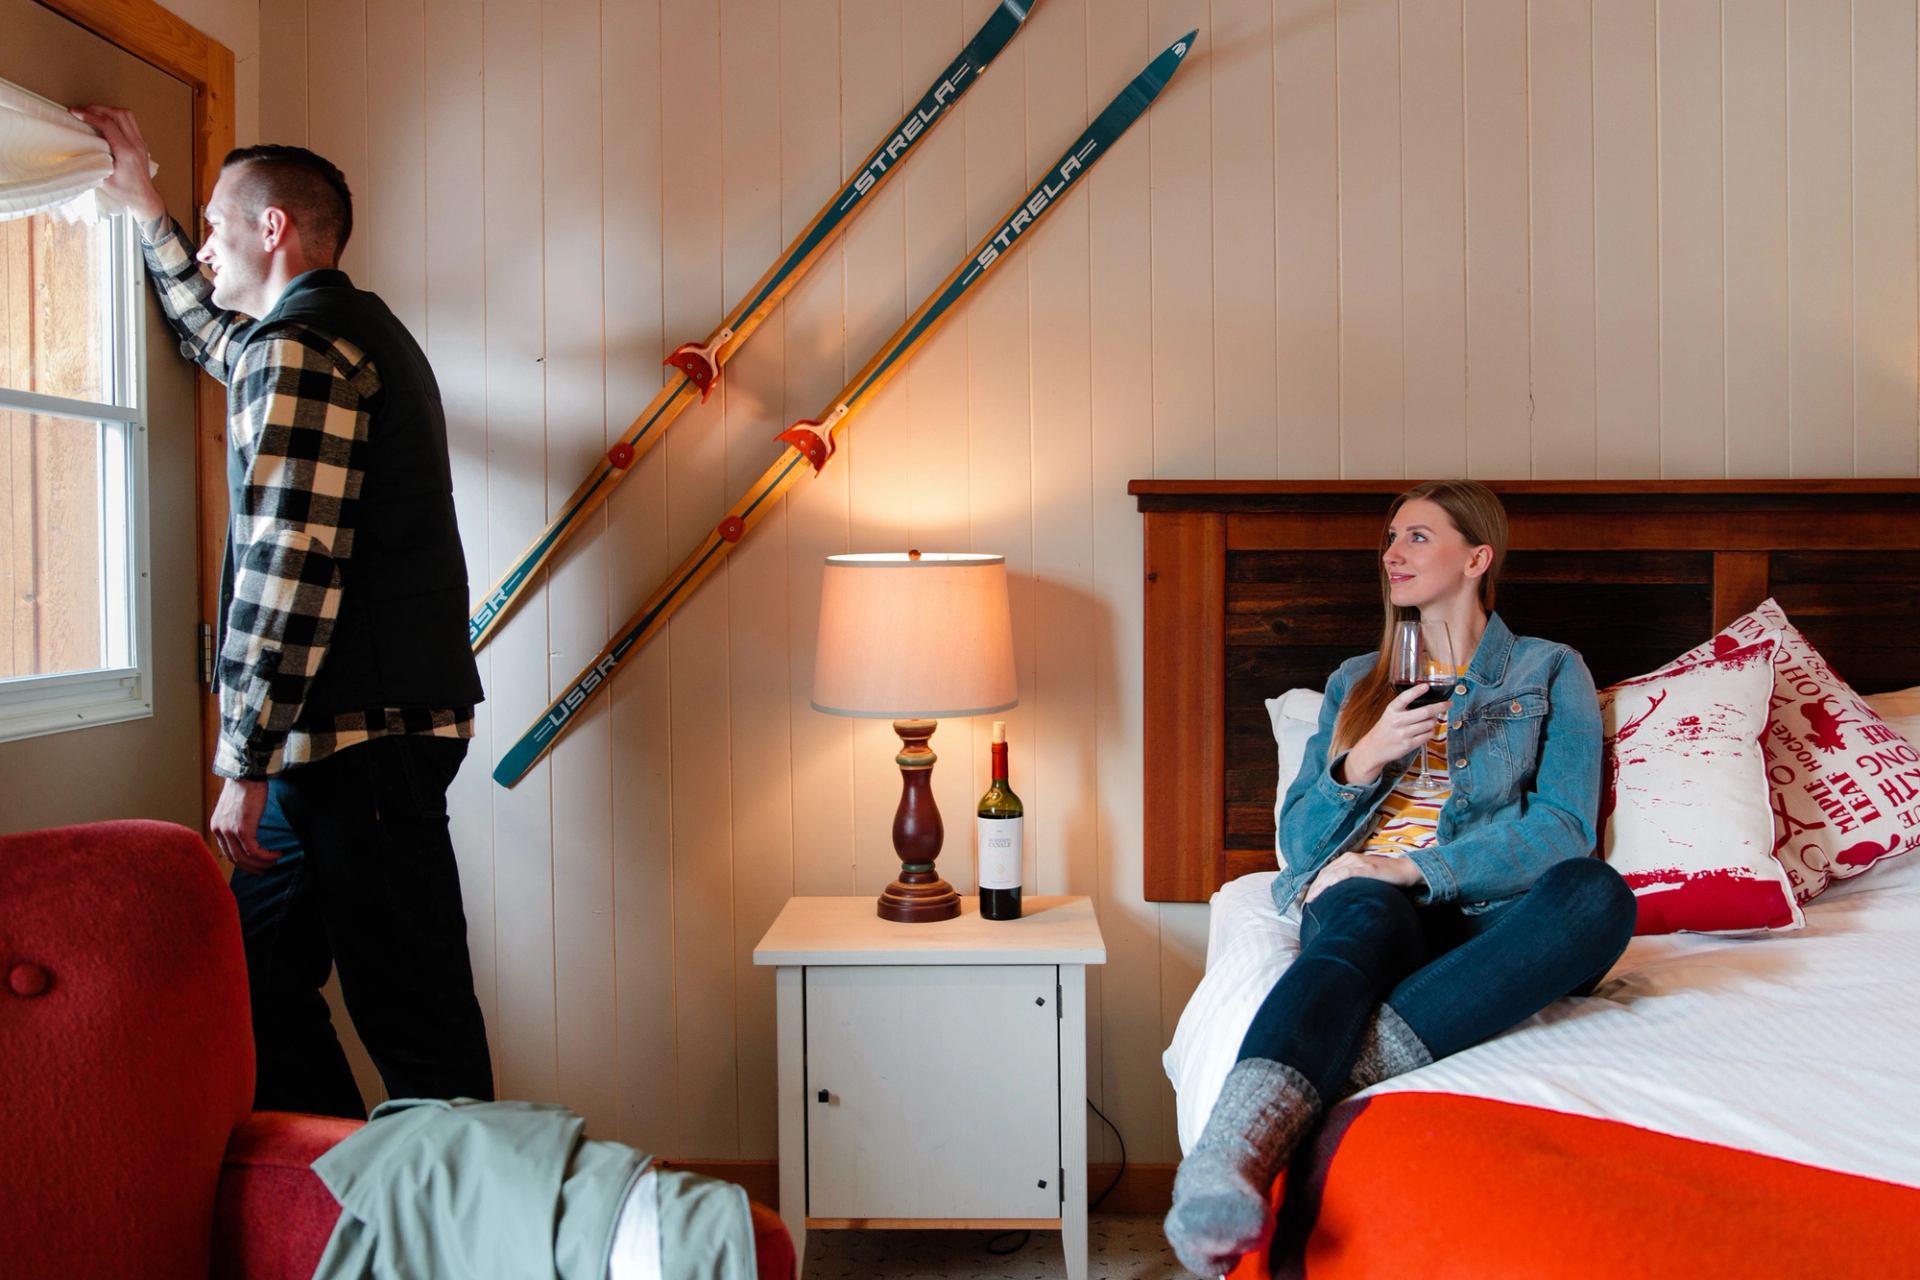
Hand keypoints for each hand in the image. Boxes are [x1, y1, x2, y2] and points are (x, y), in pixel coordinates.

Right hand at [69, 105, 165, 223]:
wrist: (145, 198)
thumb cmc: (125, 192)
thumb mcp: (103, 180)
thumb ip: (92, 163)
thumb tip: (75, 149)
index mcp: (126, 152)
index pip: (108, 125)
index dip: (89, 115)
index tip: (75, 112)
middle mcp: (136, 144)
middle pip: (119, 114)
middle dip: (99, 108)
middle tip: (83, 110)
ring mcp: (141, 143)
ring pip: (127, 115)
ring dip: (109, 110)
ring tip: (93, 113)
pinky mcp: (142, 143)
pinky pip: (131, 122)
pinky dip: (116, 117)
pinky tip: (105, 122)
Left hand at [210, 777, 276, 871]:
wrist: (247, 775)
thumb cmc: (244, 787)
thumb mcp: (235, 808)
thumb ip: (236, 821)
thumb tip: (247, 831)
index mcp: (216, 826)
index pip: (227, 851)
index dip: (241, 861)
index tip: (254, 865)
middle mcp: (220, 831)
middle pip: (234, 858)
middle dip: (251, 867)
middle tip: (265, 870)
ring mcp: (230, 831)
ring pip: (245, 858)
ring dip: (261, 863)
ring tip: (274, 861)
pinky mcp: (242, 830)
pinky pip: (254, 851)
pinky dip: (266, 856)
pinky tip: (276, 853)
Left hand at [1304, 851, 1423, 903]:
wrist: (1405, 871)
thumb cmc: (1385, 877)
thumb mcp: (1364, 877)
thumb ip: (1352, 881)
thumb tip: (1340, 896)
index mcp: (1348, 859)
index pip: (1326, 872)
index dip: (1315, 885)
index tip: (1307, 897)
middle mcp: (1349, 858)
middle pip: (1324, 874)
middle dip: (1313, 888)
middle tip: (1304, 903)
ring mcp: (1356, 862)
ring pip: (1330, 874)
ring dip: (1318, 888)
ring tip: (1310, 901)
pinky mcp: (1363, 868)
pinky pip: (1342, 875)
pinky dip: (1331, 884)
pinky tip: (1324, 893)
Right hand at [1342, 683, 1446, 784]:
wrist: (1374, 748)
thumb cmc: (1385, 729)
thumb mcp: (1390, 714)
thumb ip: (1405, 707)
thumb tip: (1428, 701)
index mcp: (1392, 710)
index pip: (1404, 697)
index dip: (1416, 691)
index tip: (1426, 686)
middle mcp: (1397, 721)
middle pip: (1425, 712)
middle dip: (1440, 707)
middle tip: (1447, 704)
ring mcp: (1404, 733)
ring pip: (1429, 724)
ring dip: (1434, 721)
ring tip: (1430, 720)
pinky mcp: (1409, 744)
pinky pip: (1428, 735)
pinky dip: (1431, 732)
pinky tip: (1426, 730)